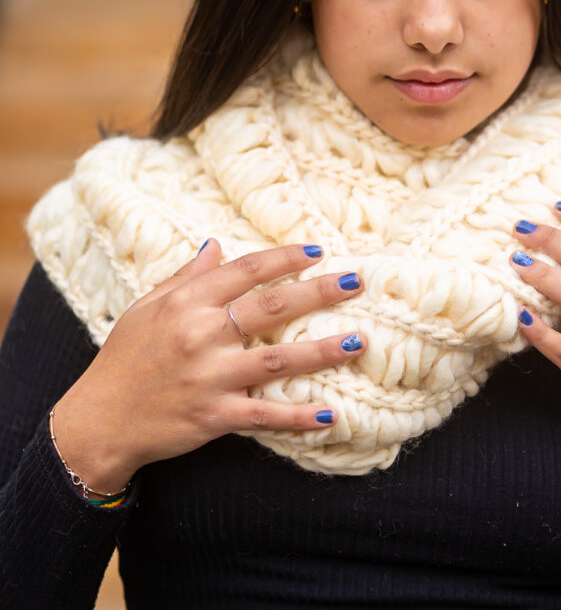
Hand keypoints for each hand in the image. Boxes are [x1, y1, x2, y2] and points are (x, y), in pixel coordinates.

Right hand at [53, 240, 366, 493]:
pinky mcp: (213, 416)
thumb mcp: (147, 307)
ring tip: (358, 342)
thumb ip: (186, 277)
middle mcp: (201, 335)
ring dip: (321, 351)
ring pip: (276, 360)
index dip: (284, 258)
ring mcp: (210, 377)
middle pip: (271, 307)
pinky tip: (330, 415)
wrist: (98, 420)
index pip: (245, 271)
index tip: (317, 250)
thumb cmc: (124, 357)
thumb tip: (217, 244)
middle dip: (318, 292)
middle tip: (357, 282)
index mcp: (187, 303)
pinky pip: (263, 416)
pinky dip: (297, 417)